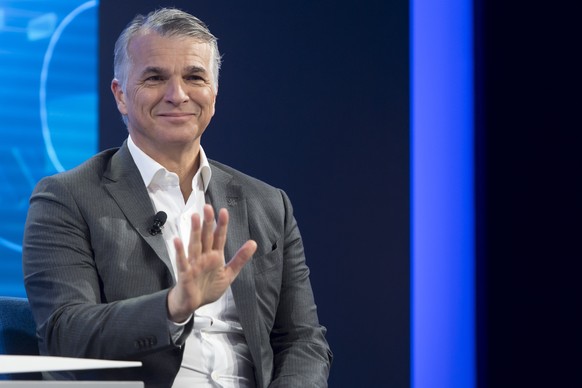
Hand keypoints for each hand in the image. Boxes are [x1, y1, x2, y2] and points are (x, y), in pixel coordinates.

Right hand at [167, 204, 255, 321]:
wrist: (193, 304)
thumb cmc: (208, 287)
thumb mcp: (229, 274)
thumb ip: (240, 259)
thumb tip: (254, 243)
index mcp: (215, 256)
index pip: (219, 237)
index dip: (221, 225)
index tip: (224, 211)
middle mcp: (204, 256)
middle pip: (206, 237)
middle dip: (207, 222)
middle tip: (207, 207)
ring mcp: (194, 263)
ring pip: (194, 244)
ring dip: (194, 231)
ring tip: (194, 217)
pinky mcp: (185, 273)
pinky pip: (182, 261)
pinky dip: (179, 252)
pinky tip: (177, 241)